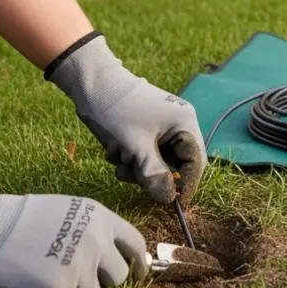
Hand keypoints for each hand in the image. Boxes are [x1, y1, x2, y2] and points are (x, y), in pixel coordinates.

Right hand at [0, 168, 148, 287]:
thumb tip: (115, 259)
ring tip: (43, 274)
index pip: (134, 244)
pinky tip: (30, 285)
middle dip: (103, 281)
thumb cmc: (19, 219)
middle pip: (119, 277)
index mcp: (100, 219)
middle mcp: (96, 243)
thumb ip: (94, 232)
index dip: (138, 263)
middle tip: (78, 279)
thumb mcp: (67, 212)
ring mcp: (78, 270)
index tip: (138, 276)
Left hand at [45, 33, 205, 205]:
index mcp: (185, 123)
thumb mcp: (135, 148)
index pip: (196, 162)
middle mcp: (179, 124)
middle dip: (153, 174)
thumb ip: (154, 176)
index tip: (172, 203)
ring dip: (138, 168)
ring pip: (159, 161)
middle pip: (177, 163)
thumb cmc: (117, 112)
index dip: (186, 184)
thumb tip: (168, 200)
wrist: (90, 84)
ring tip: (119, 162)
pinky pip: (146, 153)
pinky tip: (115, 152)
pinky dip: (131, 159)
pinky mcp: (147, 129)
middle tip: (133, 177)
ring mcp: (163, 126)